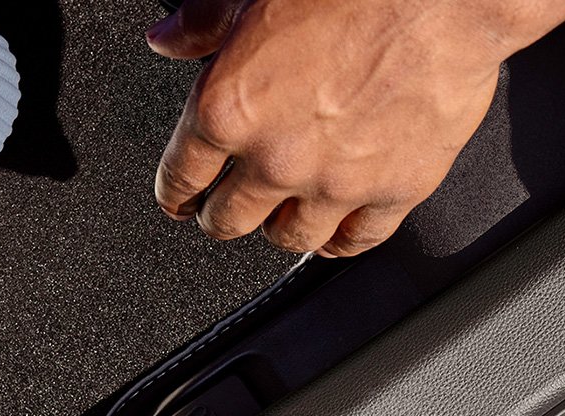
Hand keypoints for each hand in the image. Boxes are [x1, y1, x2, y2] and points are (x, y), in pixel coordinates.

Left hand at [147, 0, 564, 256]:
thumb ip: (206, 21)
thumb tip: (170, 38)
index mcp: (230, 107)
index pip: (182, 173)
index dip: (174, 192)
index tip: (179, 200)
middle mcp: (277, 157)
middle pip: (230, 219)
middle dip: (219, 219)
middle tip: (222, 216)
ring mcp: (337, 184)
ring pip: (292, 237)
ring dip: (279, 231)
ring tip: (281, 222)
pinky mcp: (394, 193)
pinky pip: (359, 240)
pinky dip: (342, 243)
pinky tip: (337, 236)